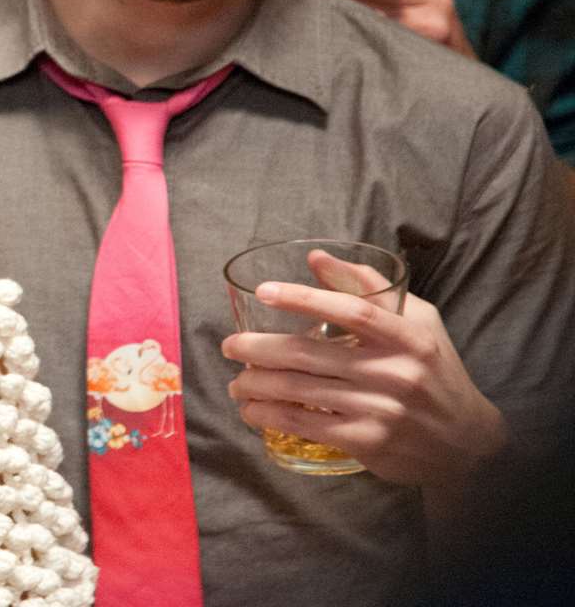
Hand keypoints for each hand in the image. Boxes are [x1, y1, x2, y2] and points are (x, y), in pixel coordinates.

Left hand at [221, 271, 506, 487]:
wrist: (468, 442)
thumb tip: (315, 257)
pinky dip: (270, 416)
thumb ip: (368, 288)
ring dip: (255, 386)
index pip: (352, 310)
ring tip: (236, 382)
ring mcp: (380, 409)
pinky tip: (252, 411)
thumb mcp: (417, 322)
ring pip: (300, 391)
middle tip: (229, 346)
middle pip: (309, 354)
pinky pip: (306, 424)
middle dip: (257, 349)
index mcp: (407, 338)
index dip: (304, 298)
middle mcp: (394, 372)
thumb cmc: (434, 371)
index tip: (264, 291)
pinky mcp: (367, 441)